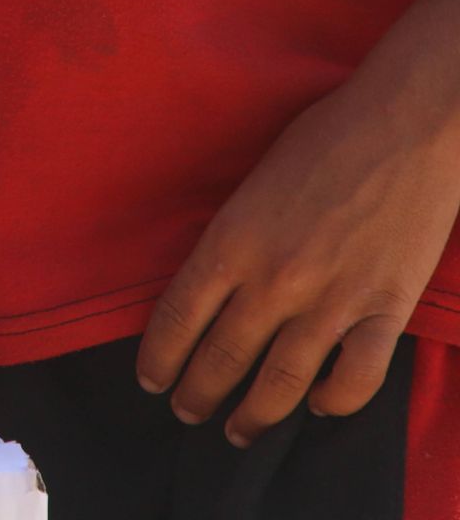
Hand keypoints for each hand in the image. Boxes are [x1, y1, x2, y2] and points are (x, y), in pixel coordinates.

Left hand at [135, 72, 459, 447]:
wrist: (406, 125)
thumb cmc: (324, 140)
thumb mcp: (250, 186)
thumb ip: (230, 239)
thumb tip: (210, 284)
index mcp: (231, 242)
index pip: (176, 318)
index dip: (158, 357)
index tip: (150, 378)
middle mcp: (274, 280)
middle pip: (221, 358)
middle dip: (196, 394)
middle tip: (185, 412)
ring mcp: (331, 299)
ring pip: (281, 383)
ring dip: (254, 415)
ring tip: (238, 430)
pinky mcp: (385, 309)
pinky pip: (355, 377)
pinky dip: (335, 402)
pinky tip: (319, 406)